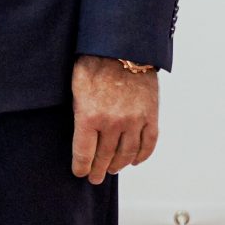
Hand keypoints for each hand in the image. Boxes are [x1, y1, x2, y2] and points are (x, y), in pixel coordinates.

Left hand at [71, 56, 158, 183]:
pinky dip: (142, 155)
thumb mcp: (75, 86)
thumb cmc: (93, 62)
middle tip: (95, 178)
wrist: (123, 46)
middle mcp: (112, 122)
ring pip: (126, 154)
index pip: (84, 153)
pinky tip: (134, 161)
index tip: (80, 173)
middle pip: (104, 156)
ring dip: (118, 165)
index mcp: (89, 115)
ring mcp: (134, 120)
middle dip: (98, 170)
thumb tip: (76, 133)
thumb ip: (77, 111)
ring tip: (112, 170)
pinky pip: (148, 143)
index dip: (81, 167)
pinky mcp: (150, 115)